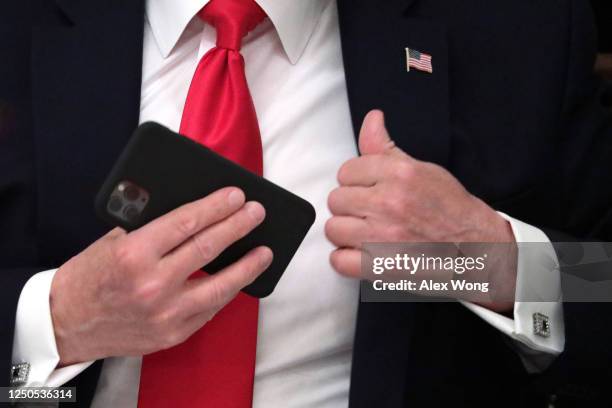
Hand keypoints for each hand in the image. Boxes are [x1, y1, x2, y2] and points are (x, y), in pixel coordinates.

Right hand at [51, 187, 271, 365]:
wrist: (66, 324)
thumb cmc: (90, 276)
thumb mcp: (114, 241)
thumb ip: (151, 228)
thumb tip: (194, 213)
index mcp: (134, 254)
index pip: (186, 222)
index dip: (216, 207)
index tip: (236, 195)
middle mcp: (152, 285)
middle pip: (207, 248)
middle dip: (237, 227)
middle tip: (256, 212)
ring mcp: (166, 314)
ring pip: (220, 285)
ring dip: (247, 266)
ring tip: (265, 251)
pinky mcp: (173, 334)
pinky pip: (210, 309)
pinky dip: (227, 291)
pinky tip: (240, 277)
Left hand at [325, 110, 515, 310]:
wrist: (476, 249)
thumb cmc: (450, 210)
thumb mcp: (422, 170)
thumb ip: (386, 148)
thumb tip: (372, 119)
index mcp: (398, 175)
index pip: (346, 171)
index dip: (356, 182)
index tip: (369, 190)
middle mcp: (389, 204)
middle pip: (336, 200)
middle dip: (350, 206)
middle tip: (370, 213)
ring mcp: (382, 237)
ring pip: (333, 229)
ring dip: (347, 233)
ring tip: (366, 233)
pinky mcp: (380, 267)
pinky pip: (339, 260)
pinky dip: (346, 260)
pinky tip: (361, 254)